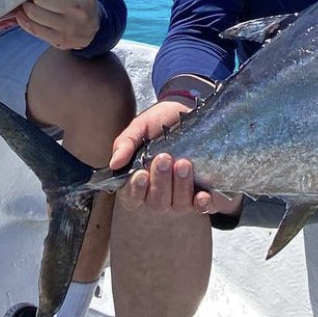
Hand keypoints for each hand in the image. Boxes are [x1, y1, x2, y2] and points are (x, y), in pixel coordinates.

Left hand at [15, 0, 100, 49]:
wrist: (91, 31)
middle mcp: (79, 10)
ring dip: (27, 6)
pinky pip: (32, 28)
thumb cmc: (80, 3)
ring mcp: (69, 27)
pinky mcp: (59, 40)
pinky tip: (23, 14)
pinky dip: (24, 19)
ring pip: (34, 13)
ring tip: (30, 4)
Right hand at [111, 101, 242, 217]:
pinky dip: (202, 203)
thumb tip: (114, 164)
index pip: (131, 197)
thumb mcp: (140, 126)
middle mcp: (159, 193)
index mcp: (139, 180)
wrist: (189, 109)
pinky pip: (203, 207)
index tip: (142, 174)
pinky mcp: (203, 194)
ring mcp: (181, 196)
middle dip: (160, 182)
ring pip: (178, 205)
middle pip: (156, 203)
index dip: (135, 190)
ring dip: (180, 187)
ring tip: (185, 163)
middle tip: (165, 158)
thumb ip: (126, 143)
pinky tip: (203, 195)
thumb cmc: (160, 122)